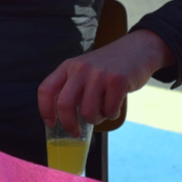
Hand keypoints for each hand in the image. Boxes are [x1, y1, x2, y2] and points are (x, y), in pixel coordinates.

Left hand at [36, 28, 172, 134]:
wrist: (137, 49)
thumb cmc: (108, 66)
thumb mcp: (84, 70)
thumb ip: (72, 88)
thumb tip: (63, 118)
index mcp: (68, 66)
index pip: (46, 89)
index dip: (45, 109)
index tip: (52, 123)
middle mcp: (81, 69)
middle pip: (64, 104)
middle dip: (69, 124)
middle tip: (75, 132)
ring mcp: (99, 74)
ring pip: (88, 112)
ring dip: (96, 118)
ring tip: (103, 110)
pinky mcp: (117, 81)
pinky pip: (110, 111)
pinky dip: (113, 114)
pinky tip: (116, 103)